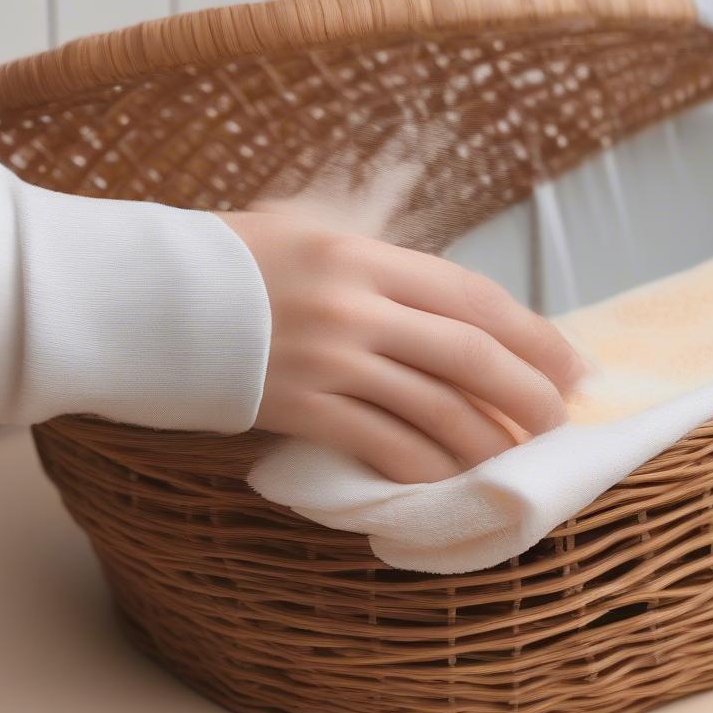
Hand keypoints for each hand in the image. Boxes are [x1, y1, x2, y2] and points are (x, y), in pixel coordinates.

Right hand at [217, 208, 585, 482]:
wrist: (141, 296)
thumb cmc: (229, 260)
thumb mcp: (308, 231)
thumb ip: (377, 256)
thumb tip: (442, 292)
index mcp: (365, 255)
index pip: (472, 296)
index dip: (533, 333)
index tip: (571, 363)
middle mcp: (356, 304)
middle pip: (469, 353)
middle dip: (526, 390)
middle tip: (559, 419)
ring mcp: (328, 357)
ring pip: (433, 406)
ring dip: (485, 438)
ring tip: (517, 458)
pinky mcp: (297, 406)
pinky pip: (379, 444)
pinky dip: (423, 467)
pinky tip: (451, 481)